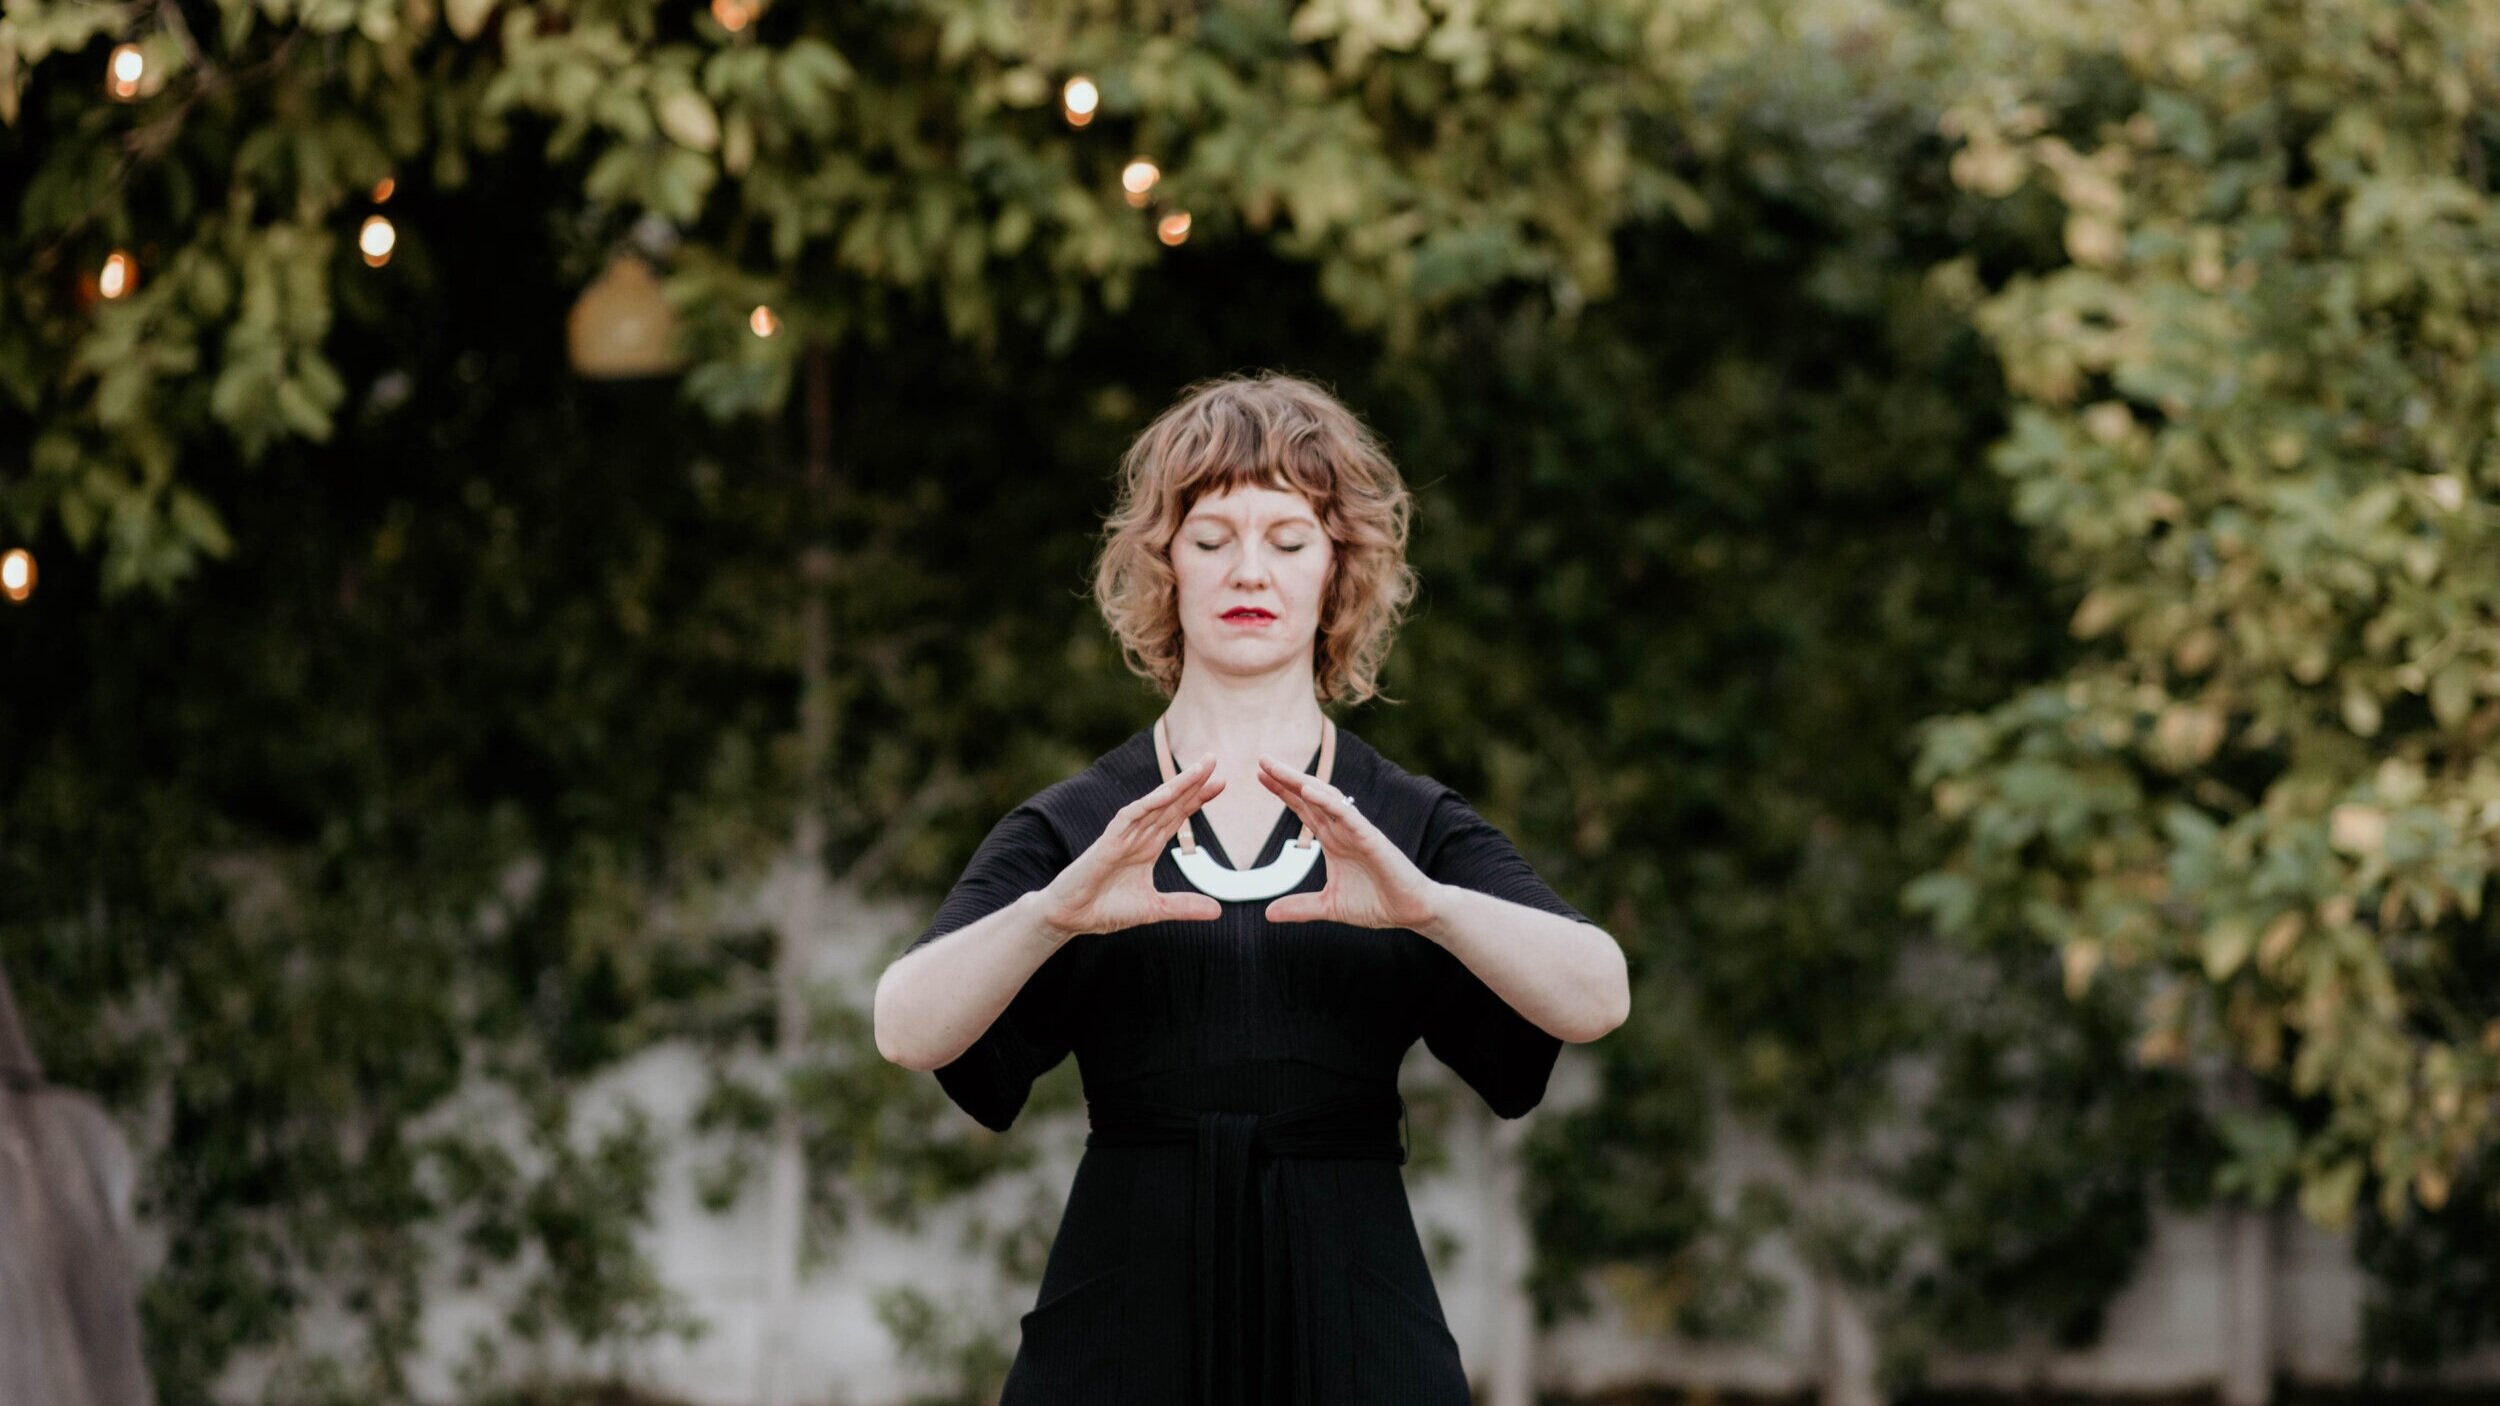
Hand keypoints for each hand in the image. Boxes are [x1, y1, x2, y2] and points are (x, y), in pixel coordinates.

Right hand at [1032, 754, 1225, 939]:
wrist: (1070, 918)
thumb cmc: (1104, 908)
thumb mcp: (1154, 908)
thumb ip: (1184, 906)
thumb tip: (1218, 912)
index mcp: (1147, 847)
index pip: (1177, 816)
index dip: (1197, 798)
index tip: (1221, 783)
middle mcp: (1137, 836)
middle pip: (1169, 802)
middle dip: (1191, 781)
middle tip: (1213, 758)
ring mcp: (1122, 836)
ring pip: (1153, 803)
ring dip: (1175, 785)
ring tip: (1198, 769)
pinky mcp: (1107, 842)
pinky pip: (1129, 817)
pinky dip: (1148, 804)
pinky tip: (1167, 793)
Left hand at [1255, 754, 1442, 929]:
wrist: (1411, 911)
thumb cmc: (1377, 902)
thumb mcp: (1329, 907)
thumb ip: (1300, 907)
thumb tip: (1268, 914)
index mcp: (1332, 840)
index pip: (1303, 809)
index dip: (1282, 792)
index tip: (1259, 776)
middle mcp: (1342, 829)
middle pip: (1310, 796)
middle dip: (1286, 778)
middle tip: (1262, 760)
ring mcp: (1357, 830)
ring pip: (1326, 798)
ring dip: (1301, 782)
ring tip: (1278, 769)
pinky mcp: (1371, 838)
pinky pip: (1347, 814)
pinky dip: (1327, 801)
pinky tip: (1307, 791)